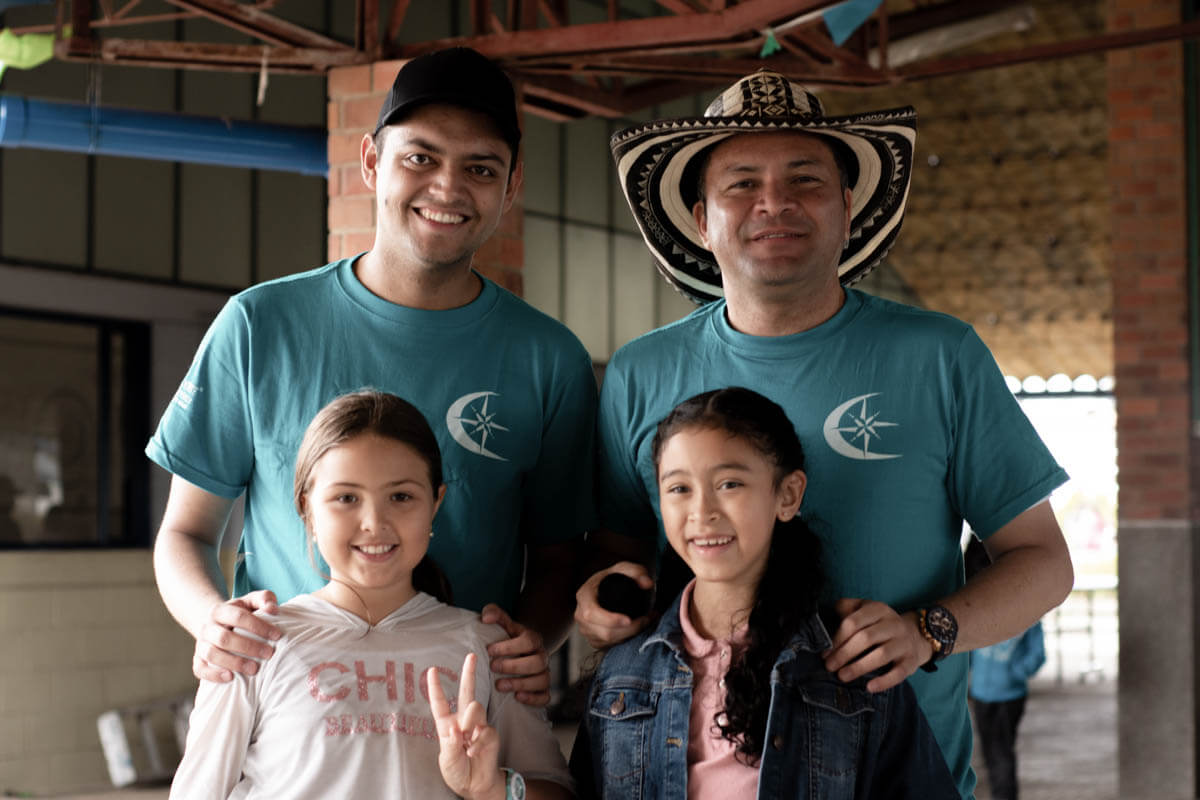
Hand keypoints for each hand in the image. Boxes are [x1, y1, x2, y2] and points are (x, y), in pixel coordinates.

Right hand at [193, 590, 280, 681]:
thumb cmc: (240, 613)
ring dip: (234, 662)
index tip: (277, 635)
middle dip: (248, 647)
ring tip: (255, 669)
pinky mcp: (197, 660)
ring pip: (212, 654)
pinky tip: (231, 677)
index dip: (258, 626)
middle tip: (269, 654)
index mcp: (219, 610)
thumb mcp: (251, 601)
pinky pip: (200, 669)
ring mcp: (201, 644)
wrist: (216, 624)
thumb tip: (273, 609)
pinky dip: (214, 675)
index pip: (238, 617)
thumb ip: (264, 599)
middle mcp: (207, 627)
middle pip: (224, 638)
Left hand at [429, 652, 504, 799]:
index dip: (435, 687)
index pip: (440, 703)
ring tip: (467, 742)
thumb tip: (456, 728)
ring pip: (475, 708)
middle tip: (472, 655)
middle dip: (469, 672)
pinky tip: (473, 753)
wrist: (475, 785)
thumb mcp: (447, 760)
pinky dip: (477, 744)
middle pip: (467, 692)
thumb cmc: (457, 771)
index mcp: (447, 724)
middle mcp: (463, 721)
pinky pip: (484, 730)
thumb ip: (451, 744)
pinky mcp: (490, 733)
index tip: (432, 670)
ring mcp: (478, 725)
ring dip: (469, 724)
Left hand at [481, 604, 549, 706]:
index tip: (489, 650)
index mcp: (533, 639)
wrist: (520, 652)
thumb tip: (486, 618)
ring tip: (499, 686)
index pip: (528, 642)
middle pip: (537, 662)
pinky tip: (517, 697)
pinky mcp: (543, 689)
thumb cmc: (507, 638)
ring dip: (521, 683)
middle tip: (492, 667)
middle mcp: (542, 655)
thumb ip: (494, 614)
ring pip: (543, 680)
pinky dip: (533, 698)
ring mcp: (544, 673)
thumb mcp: (502, 623)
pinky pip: (545, 696)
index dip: (509, 647)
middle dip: (513, 666)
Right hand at [574, 562, 653, 649]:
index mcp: (584, 596)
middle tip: (647, 618)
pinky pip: (609, 646)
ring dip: (630, 635)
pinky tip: (635, 630)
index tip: (629, 619)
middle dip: (629, 630)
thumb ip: (637, 572)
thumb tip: (647, 584)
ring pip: (608, 641)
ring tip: (646, 622)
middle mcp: (580, 615)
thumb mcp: (625, 569)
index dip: (610, 620)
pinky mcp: (593, 640)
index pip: (592, 614)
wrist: (607, 588)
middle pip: (603, 632)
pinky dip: (625, 640)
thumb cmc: (614, 577)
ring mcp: (586, 630)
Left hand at [822, 598, 933, 692]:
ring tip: (842, 676)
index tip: (825, 652)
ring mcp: (904, 643)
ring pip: (881, 655)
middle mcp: (893, 624)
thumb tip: (826, 619)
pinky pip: (898, 673)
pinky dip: (884, 681)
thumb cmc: (881, 624)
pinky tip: (869, 687)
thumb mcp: (866, 609)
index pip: (854, 622)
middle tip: (829, 666)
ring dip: (858, 667)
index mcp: (879, 609)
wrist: (916, 635)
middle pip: (865, 638)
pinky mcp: (911, 661)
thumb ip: (847, 608)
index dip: (837, 638)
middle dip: (844, 654)